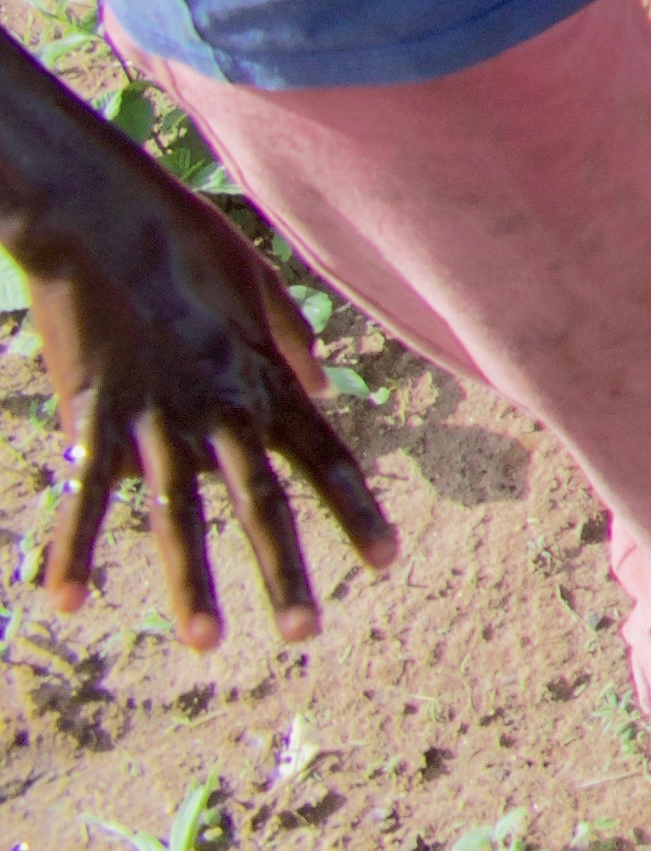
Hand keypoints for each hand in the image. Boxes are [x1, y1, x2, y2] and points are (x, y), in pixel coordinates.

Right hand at [21, 153, 396, 647]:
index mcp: (263, 379)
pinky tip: (65, 601)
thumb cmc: (178, 241)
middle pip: (260, 499)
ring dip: (189, 578)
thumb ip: (291, 341)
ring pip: (180, 510)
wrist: (99, 212)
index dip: (355, 509)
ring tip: (205, 639)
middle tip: (305, 633)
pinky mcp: (93, 411)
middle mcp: (221, 404)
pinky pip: (83, 492)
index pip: (323, 455)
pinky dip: (71, 548)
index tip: (385, 561)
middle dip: (283, 567)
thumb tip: (318, 387)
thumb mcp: (257, 284)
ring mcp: (158, 412)